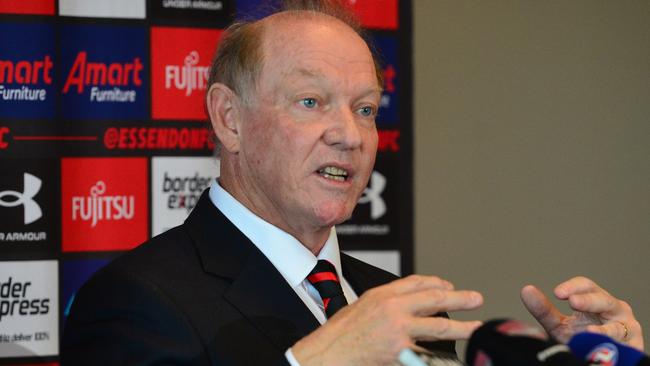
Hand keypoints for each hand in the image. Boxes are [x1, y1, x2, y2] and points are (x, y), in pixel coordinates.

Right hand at [292, 275, 482, 365]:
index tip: (451, 288)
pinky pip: (426, 354)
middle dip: (460, 299)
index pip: (418, 283)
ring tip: (475, 328)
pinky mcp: (401, 355)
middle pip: (434, 300)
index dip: (439, 284)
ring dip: (460, 329)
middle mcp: (393, 311)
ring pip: (438, 329)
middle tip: (476, 299)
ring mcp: (399, 334)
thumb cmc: (341, 333)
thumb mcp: (363, 304)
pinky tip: (450, 356)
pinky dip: (438, 355)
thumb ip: (388, 300)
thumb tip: (412, 300)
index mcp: (383, 296)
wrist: (328, 356)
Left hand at [521, 276, 643, 350]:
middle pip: (603, 300)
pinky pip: (625, 347)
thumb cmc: (582, 338)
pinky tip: (603, 350)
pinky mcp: (634, 347)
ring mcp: (627, 328)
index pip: (587, 286)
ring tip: (588, 332)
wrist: (600, 360)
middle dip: (588, 300)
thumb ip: (545, 311)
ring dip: (603, 330)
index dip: (573, 286)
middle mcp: (615, 310)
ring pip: (617, 327)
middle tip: (572, 301)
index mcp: (597, 300)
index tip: (557, 293)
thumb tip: (526, 290)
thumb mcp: (561, 325)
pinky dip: (614, 348)